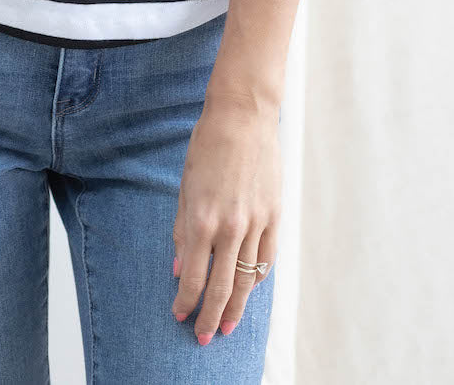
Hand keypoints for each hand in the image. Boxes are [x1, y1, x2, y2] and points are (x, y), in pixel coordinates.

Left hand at [171, 101, 280, 344]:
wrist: (243, 117)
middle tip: (203, 338)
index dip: (185, 301)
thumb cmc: (208, 146)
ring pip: (247, 279)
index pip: (193, 276)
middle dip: (210, 317)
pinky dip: (256, 278)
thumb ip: (182, 229)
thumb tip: (180, 267)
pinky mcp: (274, 215)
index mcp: (202, 219)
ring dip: (235, 307)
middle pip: (220, 286)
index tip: (179, 315)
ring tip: (227, 326)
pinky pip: (266, 257)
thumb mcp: (185, 186)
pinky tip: (247, 289)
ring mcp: (256, 222)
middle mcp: (230, 226)